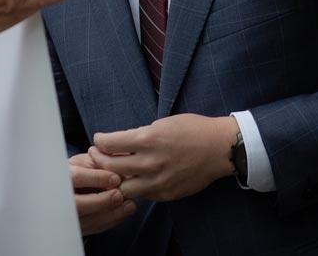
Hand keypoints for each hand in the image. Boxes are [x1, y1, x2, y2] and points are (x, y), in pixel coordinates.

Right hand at [69, 153, 134, 235]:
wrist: (66, 187)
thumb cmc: (79, 170)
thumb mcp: (85, 161)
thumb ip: (100, 164)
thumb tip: (119, 170)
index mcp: (63, 176)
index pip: (77, 178)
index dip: (97, 178)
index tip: (116, 178)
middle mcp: (61, 198)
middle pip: (78, 204)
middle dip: (102, 201)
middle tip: (120, 195)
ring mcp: (67, 215)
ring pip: (88, 221)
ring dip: (111, 214)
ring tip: (129, 205)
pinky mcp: (78, 227)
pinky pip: (94, 228)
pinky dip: (111, 221)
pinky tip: (124, 213)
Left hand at [89, 114, 238, 201]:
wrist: (220, 149)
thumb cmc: (193, 129)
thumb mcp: (163, 123)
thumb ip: (140, 135)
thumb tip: (121, 143)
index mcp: (147, 139)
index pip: (108, 143)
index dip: (99, 140)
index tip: (99, 139)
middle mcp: (150, 162)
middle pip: (109, 167)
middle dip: (98, 159)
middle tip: (97, 155)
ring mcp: (158, 181)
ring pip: (122, 187)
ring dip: (115, 179)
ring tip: (114, 172)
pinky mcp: (166, 193)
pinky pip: (142, 194)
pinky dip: (136, 186)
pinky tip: (137, 178)